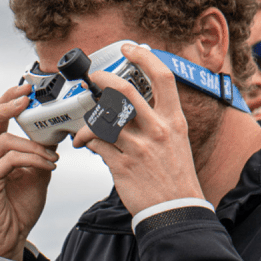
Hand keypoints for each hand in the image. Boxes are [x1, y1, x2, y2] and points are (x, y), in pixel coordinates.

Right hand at [0, 84, 57, 259]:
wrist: (9, 239)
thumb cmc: (18, 207)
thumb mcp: (34, 173)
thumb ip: (38, 151)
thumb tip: (55, 130)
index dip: (6, 98)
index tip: (26, 88)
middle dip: (6, 104)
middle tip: (27, 98)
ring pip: (4, 140)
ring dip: (34, 146)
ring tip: (52, 157)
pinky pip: (10, 159)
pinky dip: (32, 159)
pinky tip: (48, 167)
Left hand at [72, 43, 203, 215]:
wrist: (176, 212)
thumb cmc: (175, 177)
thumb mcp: (177, 142)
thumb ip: (157, 122)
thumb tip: (129, 107)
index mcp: (174, 121)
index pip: (163, 77)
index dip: (144, 57)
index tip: (130, 48)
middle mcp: (157, 130)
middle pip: (123, 91)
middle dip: (102, 79)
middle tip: (93, 77)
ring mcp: (138, 147)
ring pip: (102, 118)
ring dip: (87, 121)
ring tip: (83, 129)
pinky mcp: (122, 165)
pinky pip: (95, 143)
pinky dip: (86, 141)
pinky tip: (85, 145)